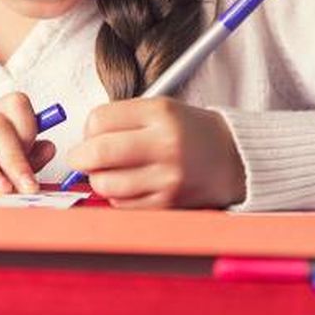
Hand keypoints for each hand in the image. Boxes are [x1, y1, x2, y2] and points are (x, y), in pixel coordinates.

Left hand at [63, 97, 245, 208]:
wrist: (235, 158)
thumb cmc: (190, 132)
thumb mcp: (159, 109)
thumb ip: (120, 118)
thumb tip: (82, 139)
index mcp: (160, 114)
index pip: (99, 120)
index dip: (86, 129)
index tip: (90, 134)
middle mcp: (165, 145)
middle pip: (98, 152)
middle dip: (79, 157)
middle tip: (80, 158)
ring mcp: (167, 178)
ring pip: (106, 184)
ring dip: (98, 180)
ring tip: (109, 172)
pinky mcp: (169, 203)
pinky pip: (123, 205)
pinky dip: (117, 197)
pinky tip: (130, 186)